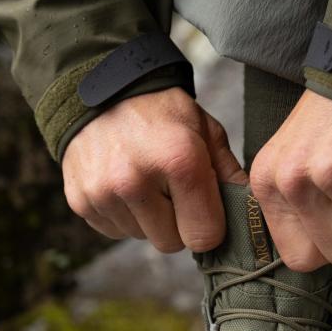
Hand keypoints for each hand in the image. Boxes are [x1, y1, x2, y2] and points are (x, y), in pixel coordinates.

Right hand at [62, 87, 246, 249]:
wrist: (100, 86)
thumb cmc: (163, 113)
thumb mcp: (205, 131)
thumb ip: (229, 175)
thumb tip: (252, 216)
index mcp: (178, 161)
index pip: (204, 237)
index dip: (208, 225)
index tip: (204, 207)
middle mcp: (135, 180)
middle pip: (171, 244)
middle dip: (177, 225)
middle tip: (171, 192)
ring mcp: (103, 192)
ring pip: (141, 237)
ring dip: (148, 219)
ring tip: (144, 181)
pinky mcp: (79, 200)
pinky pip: (113, 231)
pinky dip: (122, 215)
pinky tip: (122, 184)